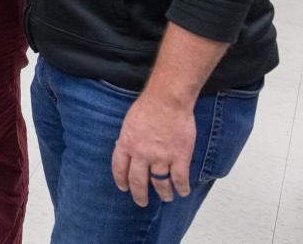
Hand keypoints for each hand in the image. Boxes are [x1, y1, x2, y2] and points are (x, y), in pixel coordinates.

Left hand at [111, 92, 195, 206]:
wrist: (167, 100)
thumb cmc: (148, 106)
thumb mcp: (129, 122)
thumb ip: (127, 138)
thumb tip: (123, 147)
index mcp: (126, 144)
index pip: (119, 168)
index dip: (121, 180)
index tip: (124, 188)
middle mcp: (141, 155)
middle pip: (138, 181)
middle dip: (139, 195)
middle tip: (141, 202)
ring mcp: (160, 157)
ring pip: (160, 183)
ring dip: (163, 193)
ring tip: (166, 198)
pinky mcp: (179, 157)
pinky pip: (180, 179)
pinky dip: (182, 188)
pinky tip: (183, 192)